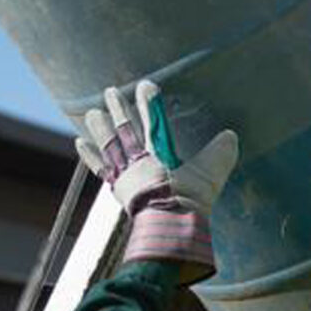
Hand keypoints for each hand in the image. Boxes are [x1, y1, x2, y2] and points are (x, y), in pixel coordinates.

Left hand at [76, 79, 237, 276]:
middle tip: (110, 91)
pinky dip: (89, 155)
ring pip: (108, 144)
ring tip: (91, 112)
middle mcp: (137, 160)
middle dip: (118, 109)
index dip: (148, 102)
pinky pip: (99, 168)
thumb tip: (231, 136)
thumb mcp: (209, 176)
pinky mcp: (118, 188)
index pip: (152, 121)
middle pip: (125, 129)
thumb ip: (219, 155)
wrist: (168, 225)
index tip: (145, 85)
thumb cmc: (188, 201)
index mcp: (158, 153)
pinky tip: (79, 142)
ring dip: (99, 127)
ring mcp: (125, 174)